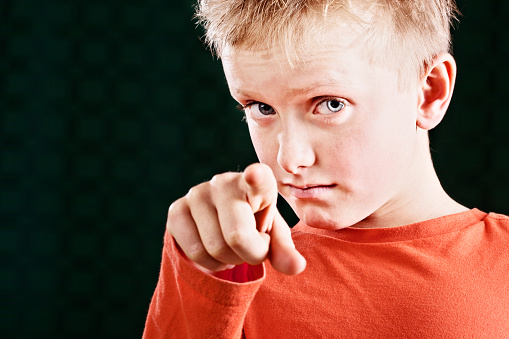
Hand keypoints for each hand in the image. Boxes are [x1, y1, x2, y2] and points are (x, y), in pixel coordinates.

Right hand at [167, 163, 305, 275]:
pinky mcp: (177, 209)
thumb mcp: (274, 236)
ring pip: (214, 248)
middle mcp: (225, 181)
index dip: (256, 178)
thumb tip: (297, 266)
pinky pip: (194, 252)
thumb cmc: (255, 223)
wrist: (221, 221)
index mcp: (258, 181)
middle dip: (249, 254)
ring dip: (229, 260)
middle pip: (237, 236)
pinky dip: (209, 262)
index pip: (258, 178)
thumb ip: (284, 250)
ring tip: (232, 245)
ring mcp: (197, 193)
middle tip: (251, 246)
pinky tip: (213, 248)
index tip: (255, 175)